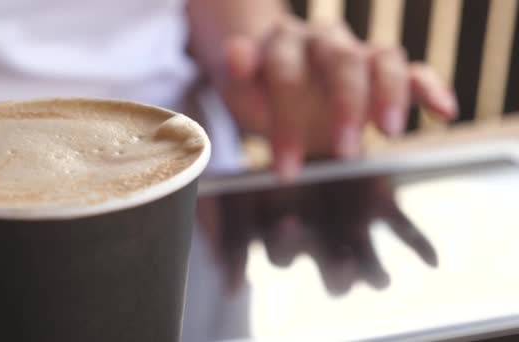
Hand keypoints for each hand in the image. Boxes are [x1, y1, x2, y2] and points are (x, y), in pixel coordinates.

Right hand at [213, 177, 436, 295]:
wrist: (295, 134)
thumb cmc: (266, 170)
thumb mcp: (237, 196)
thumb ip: (227, 237)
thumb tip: (231, 290)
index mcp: (286, 242)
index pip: (284, 257)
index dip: (287, 244)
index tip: (288, 219)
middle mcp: (321, 242)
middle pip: (335, 277)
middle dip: (339, 274)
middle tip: (340, 260)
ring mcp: (352, 228)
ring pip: (369, 266)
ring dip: (374, 272)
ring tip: (379, 273)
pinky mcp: (379, 206)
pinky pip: (404, 230)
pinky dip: (420, 246)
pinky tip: (431, 260)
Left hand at [217, 17, 457, 179]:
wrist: (280, 83)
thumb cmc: (260, 90)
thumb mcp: (240, 88)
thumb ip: (238, 73)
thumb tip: (236, 54)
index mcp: (285, 44)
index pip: (287, 71)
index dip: (286, 118)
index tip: (286, 167)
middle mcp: (325, 42)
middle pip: (342, 60)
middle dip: (344, 104)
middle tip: (343, 149)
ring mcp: (358, 55)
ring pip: (383, 59)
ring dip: (388, 94)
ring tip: (390, 131)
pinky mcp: (383, 72)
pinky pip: (414, 72)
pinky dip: (430, 88)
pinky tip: (444, 111)